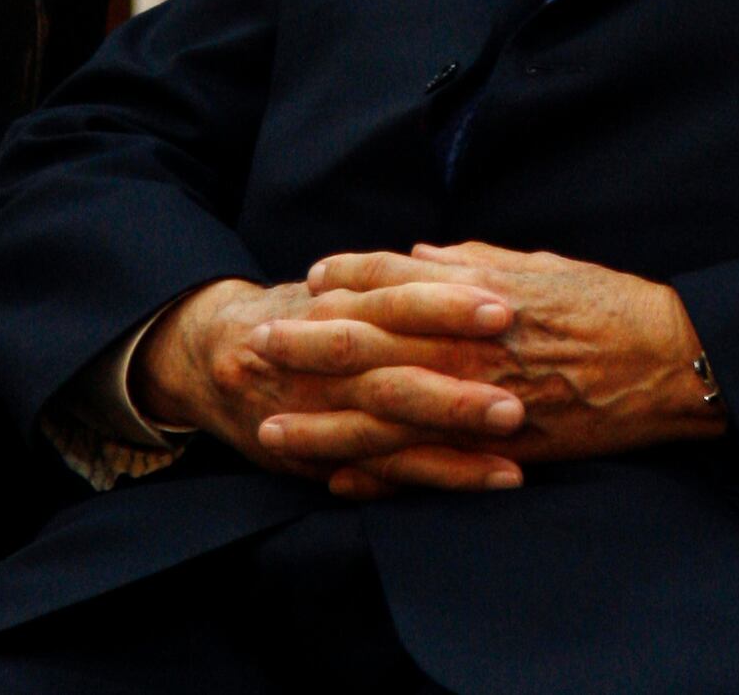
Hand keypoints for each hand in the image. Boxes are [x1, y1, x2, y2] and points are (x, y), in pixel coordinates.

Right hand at [132, 272, 528, 492]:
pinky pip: (392, 471)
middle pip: (398, 369)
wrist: (219, 355)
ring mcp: (331, 413)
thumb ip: (400, 278)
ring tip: (516, 439)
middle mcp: (335, 361)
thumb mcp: (342, 284)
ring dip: (457, 439)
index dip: (449, 302)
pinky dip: (441, 475)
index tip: (506, 305)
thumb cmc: (303, 312)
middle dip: (457, 387)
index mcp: (344, 304)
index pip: (398, 298)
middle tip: (519, 393)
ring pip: (396, 427)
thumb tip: (465, 259)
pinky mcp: (331, 456)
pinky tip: (495, 479)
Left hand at [256, 242, 722, 494]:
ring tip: (274, 428)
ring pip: (383, 415)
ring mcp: (477, 400)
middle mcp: (468, 345)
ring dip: (324, 422)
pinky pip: (425, 467)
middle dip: (309, 346)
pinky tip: (340, 479)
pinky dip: (380, 475)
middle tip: (258, 346)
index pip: (395, 281)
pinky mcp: (495, 447)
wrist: (664, 362)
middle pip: (371, 345)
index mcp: (476, 293)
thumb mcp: (540, 264)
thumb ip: (475, 262)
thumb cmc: (609, 303)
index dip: (348, 276)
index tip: (309, 277)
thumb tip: (420, 253)